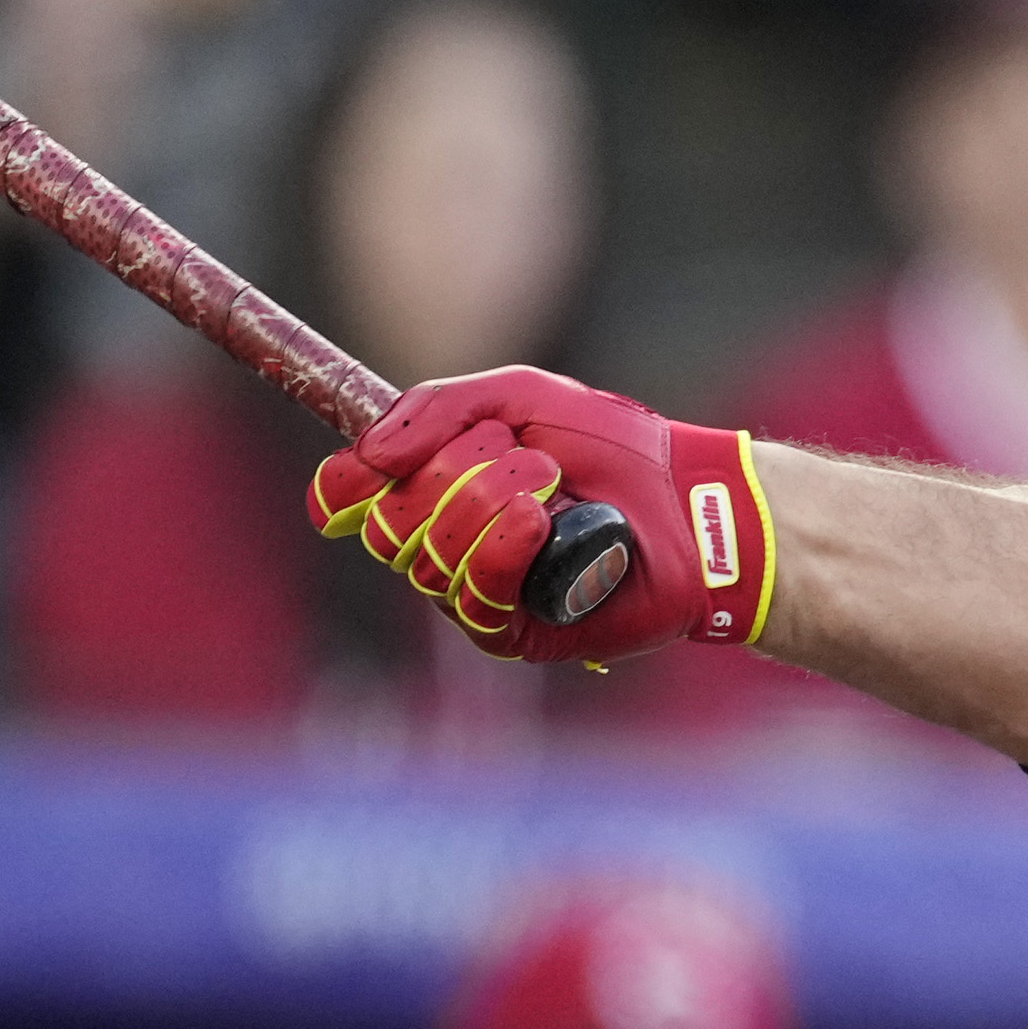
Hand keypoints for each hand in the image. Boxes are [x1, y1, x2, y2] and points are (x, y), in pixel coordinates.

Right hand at [307, 365, 772, 662]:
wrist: (686, 499)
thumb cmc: (610, 447)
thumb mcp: (519, 396)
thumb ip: (438, 407)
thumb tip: (367, 454)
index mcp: (430, 487)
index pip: (347, 497)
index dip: (342, 485)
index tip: (370, 465)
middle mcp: (440, 545)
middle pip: (386, 523)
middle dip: (450, 476)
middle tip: (526, 457)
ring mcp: (473, 592)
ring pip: (428, 556)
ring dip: (490, 503)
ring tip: (553, 485)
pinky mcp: (511, 632)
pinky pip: (474, 594)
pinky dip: (502, 548)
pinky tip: (538, 522)